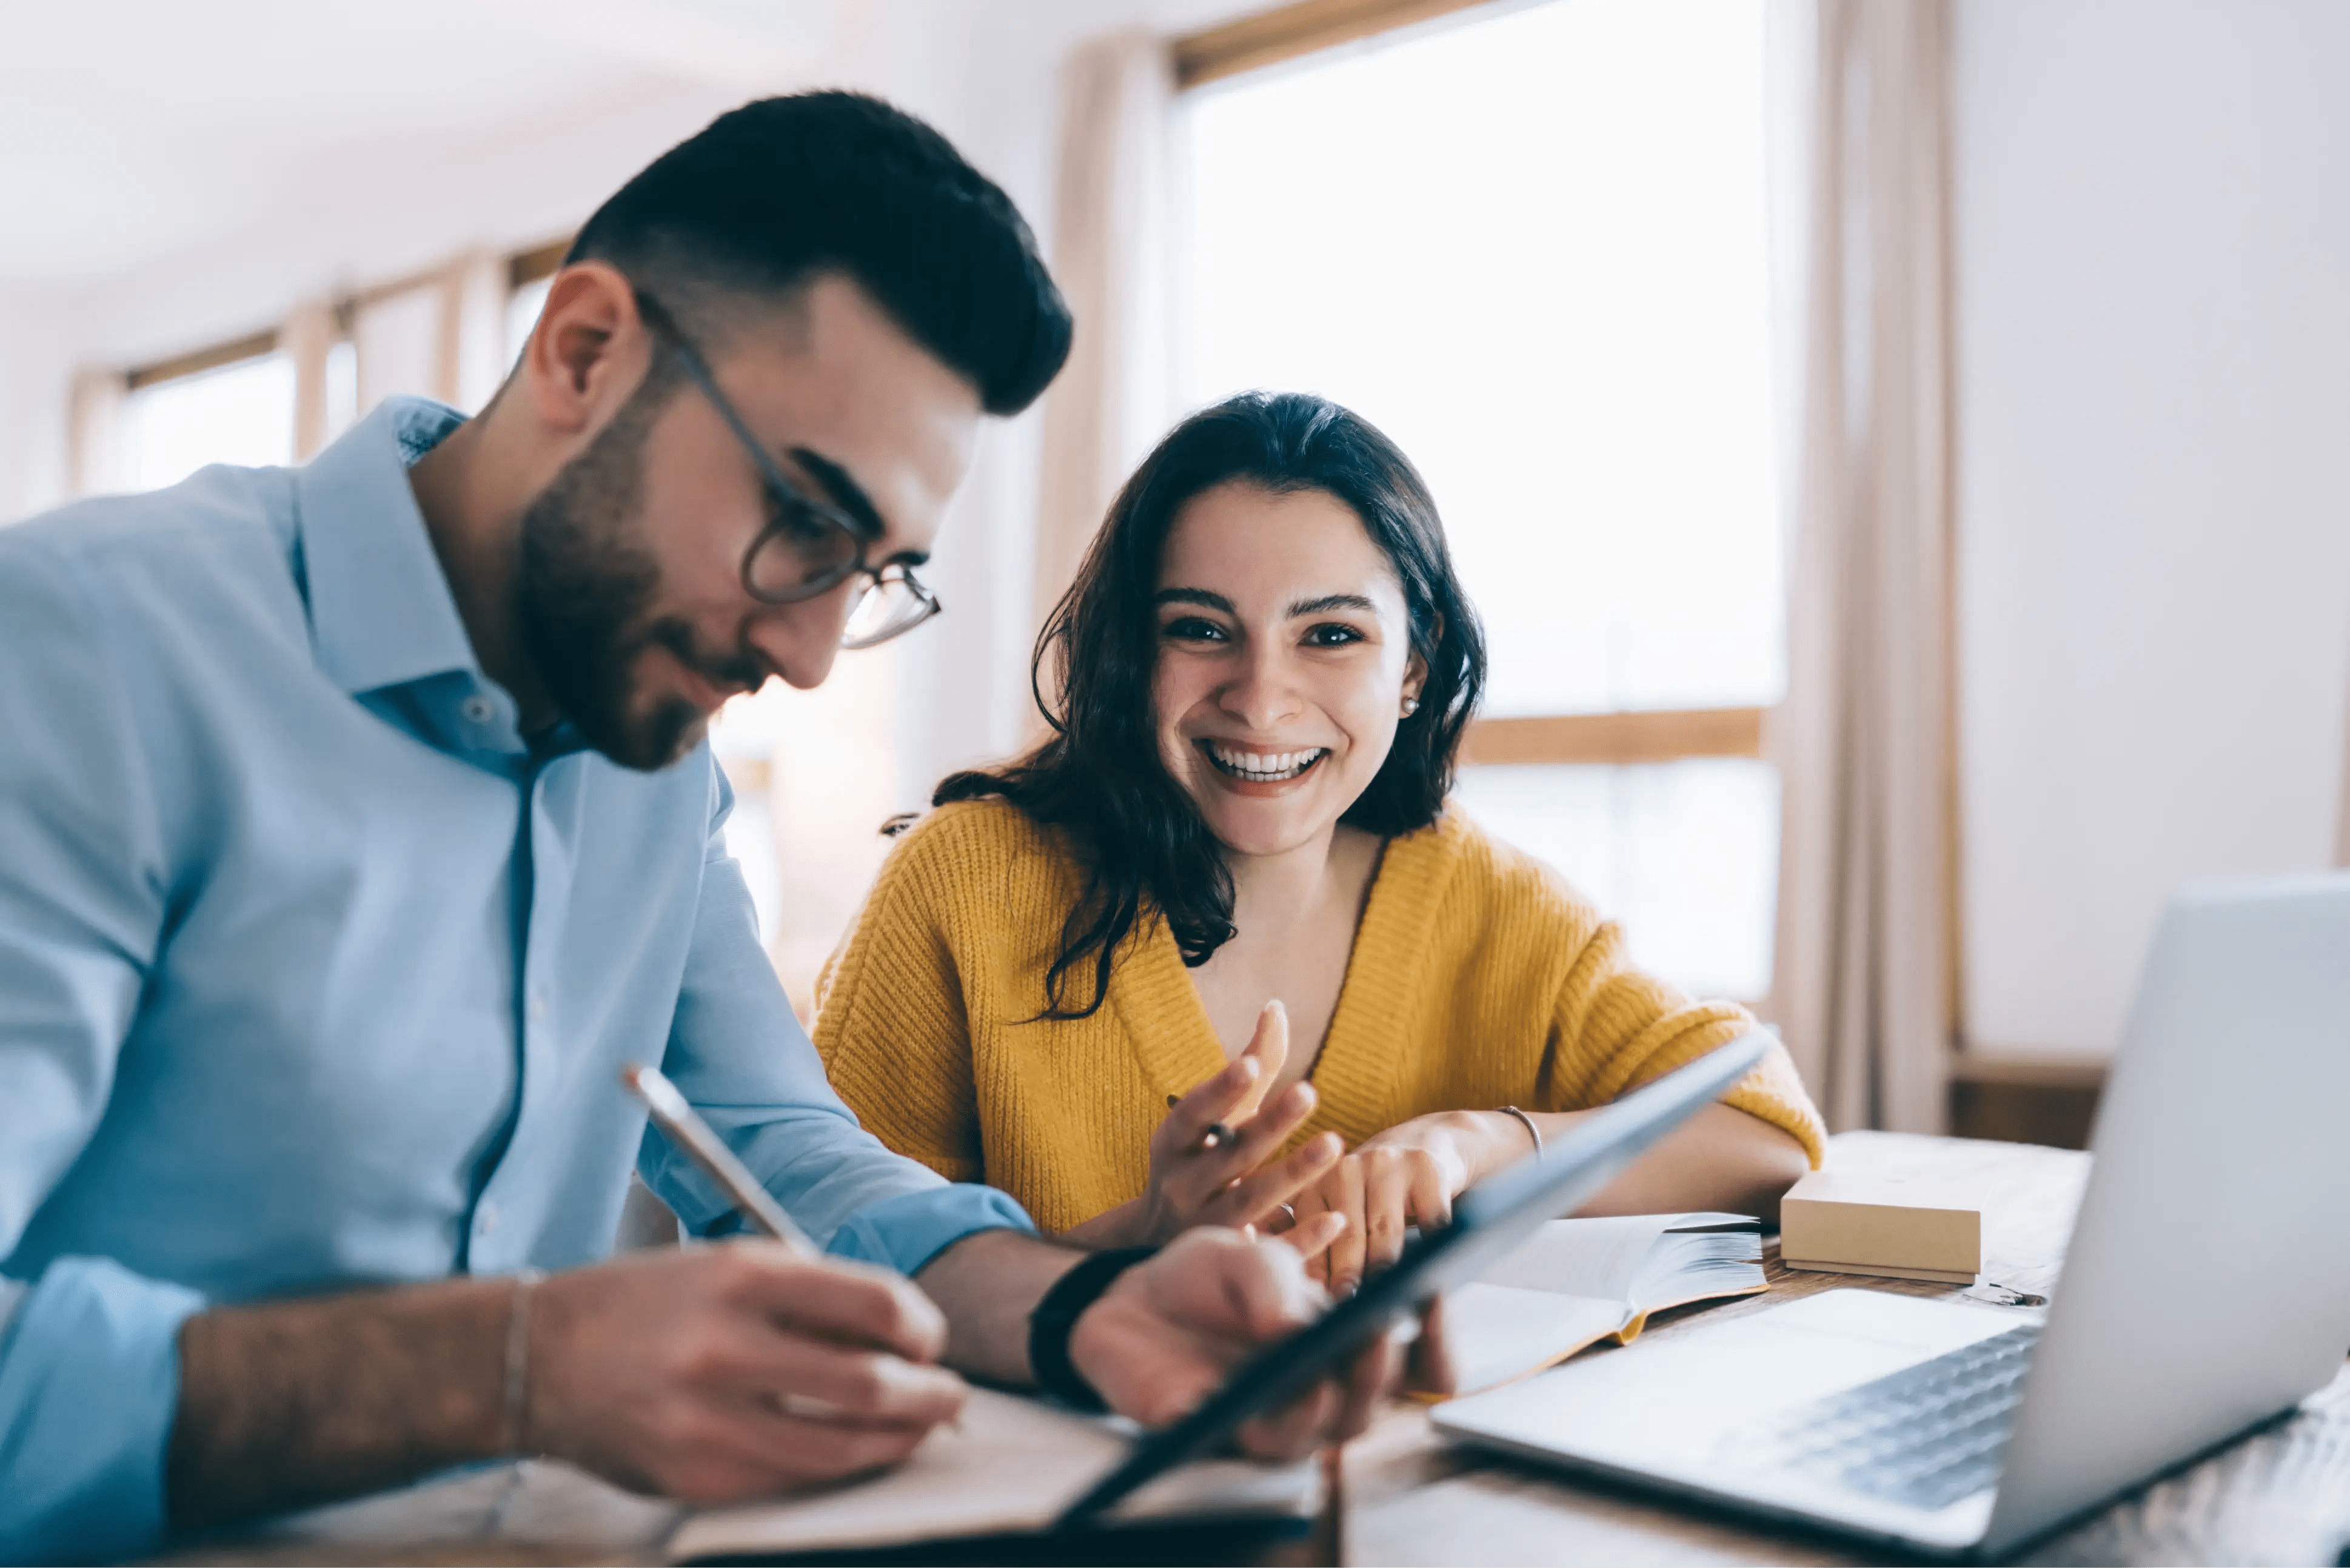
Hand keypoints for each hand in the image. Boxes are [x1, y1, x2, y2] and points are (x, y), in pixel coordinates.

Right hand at [526, 1242, 969, 1501]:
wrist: (535, 1358)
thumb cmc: (648, 1303)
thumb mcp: (729, 1265)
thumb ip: (813, 1296)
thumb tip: (905, 1339)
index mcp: (741, 1277)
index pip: (876, 1304)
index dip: (924, 1327)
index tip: (930, 1339)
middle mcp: (725, 1347)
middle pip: (872, 1384)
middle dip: (931, 1395)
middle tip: (950, 1396)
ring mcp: (707, 1421)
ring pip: (842, 1448)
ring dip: (899, 1441)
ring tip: (919, 1429)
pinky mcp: (695, 1477)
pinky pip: (794, 1480)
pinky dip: (838, 1468)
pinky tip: (855, 1452)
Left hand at [1068, 1224, 1399, 1458]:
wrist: (1134, 1296)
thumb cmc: (1208, 1277)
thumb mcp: (1243, 1257)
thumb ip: (1272, 1280)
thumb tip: (1295, 1326)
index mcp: (1332, 1345)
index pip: (1398, 1361)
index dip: (1429, 1340)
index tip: (1431, 1294)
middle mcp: (1307, 1391)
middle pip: (1358, 1410)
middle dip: (1373, 1378)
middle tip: (1373, 1335)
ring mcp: (1259, 1417)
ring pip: (1303, 1439)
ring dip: (1312, 1414)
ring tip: (1310, 1380)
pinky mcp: (1203, 1430)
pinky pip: (1221, 1441)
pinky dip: (1224, 1421)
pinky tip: (1217, 1395)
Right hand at [1069, 1000, 1342, 1248]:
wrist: (1153, 1243)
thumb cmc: (1200, 1161)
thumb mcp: (1213, 1118)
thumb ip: (1249, 1068)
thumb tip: (1276, 1008)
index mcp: (1175, 1144)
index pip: (1194, 1113)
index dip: (1220, 1090)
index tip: (1249, 1064)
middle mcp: (1185, 1185)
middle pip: (1229, 1154)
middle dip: (1268, 1124)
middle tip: (1308, 1092)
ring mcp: (1206, 1227)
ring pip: (1249, 1203)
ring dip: (1291, 1175)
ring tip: (1333, 1145)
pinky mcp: (1233, 1260)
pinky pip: (1270, 1250)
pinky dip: (1302, 1238)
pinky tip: (1336, 1219)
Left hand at [1293, 1110, 1529, 1294]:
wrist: (1430, 1146)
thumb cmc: (1377, 1197)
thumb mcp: (1341, 1211)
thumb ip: (1321, 1247)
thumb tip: (1305, 1298)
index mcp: (1318, 1184)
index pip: (1312, 1239)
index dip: (1317, 1278)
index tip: (1319, 1312)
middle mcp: (1348, 1168)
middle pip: (1349, 1239)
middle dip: (1352, 1282)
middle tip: (1353, 1320)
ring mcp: (1388, 1164)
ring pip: (1387, 1234)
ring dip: (1389, 1274)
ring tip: (1388, 1304)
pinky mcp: (1427, 1168)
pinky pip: (1431, 1222)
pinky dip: (1432, 1251)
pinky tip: (1431, 1272)